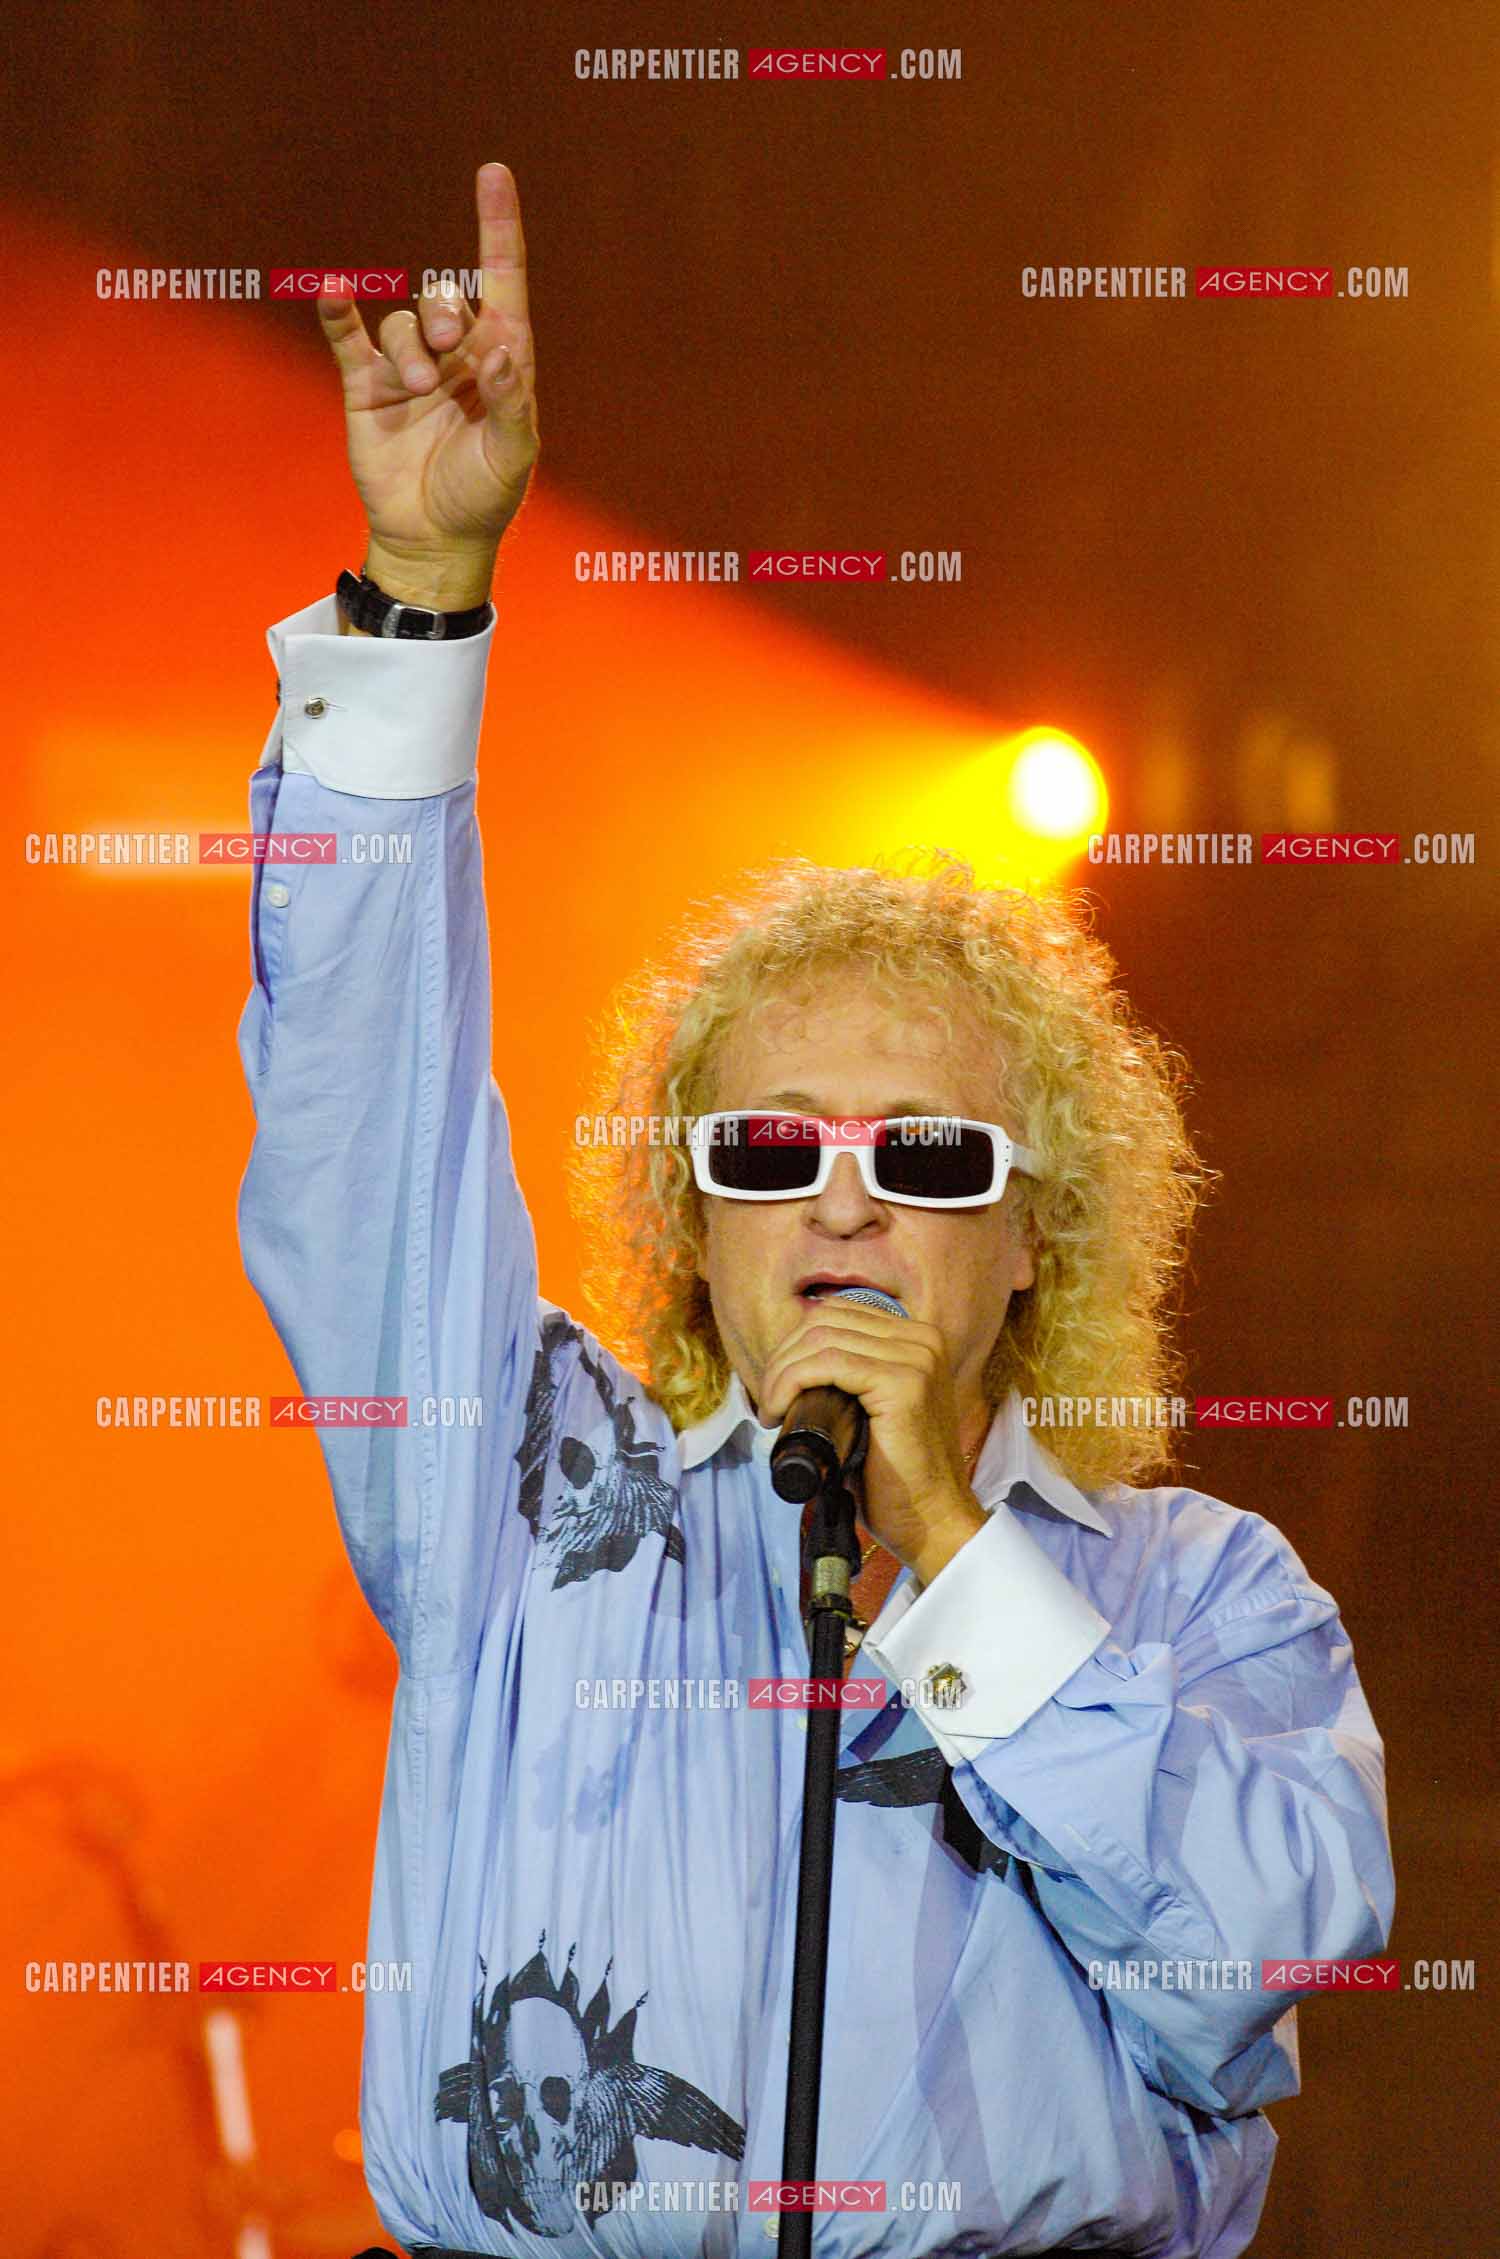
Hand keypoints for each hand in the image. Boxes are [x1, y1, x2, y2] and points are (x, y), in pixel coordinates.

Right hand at [316, 161, 538, 604]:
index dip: (498, 228)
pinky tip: (334, 290)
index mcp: (500, 362)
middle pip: (446, 298)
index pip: (502, 281)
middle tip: (448, 350)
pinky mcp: (366, 386)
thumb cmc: (482, 499)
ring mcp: (408, 368)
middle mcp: (455, 355)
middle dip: (445, 311)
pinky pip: (348, 336)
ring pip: (403, 323)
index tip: (494, 174)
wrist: (431, 540)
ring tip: (416, 388)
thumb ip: (510, 405)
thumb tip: (501, 352)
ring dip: (409, 347)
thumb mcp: (511, 458)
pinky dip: (339, 311)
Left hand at [756, 1301, 987, 1585]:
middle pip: (826, 1320)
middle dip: (783, 1357)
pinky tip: (779, 1411)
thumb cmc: (897, 1479)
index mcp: (919, 1340)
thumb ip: (851, 1380)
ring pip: (821, 1339)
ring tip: (771, 1410)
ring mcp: (916, 1359)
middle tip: (769, 1401)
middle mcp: (923, 1340)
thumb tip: (794, 1365)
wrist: (933, 1523)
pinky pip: (827, 1363)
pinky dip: (791, 1382)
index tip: (777, 1386)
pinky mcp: (902, 1383)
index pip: (839, 1314)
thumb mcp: (873, 1414)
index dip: (796, 1344)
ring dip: (781, 1372)